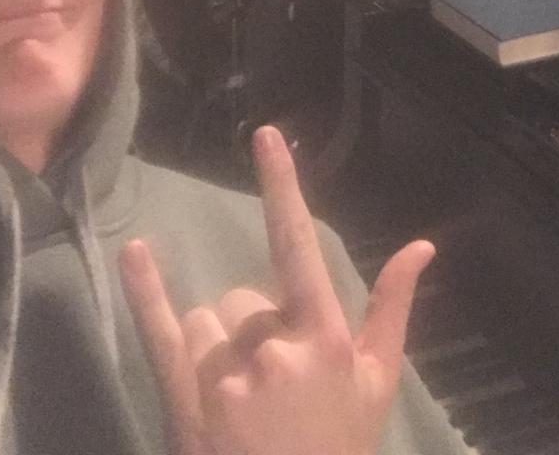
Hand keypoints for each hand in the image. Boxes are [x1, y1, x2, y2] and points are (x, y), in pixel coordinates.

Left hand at [119, 126, 433, 454]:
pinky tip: (137, 251)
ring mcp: (224, 376)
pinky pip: (161, 335)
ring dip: (219, 345)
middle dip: (257, 326)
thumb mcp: (377, 381)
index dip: (281, 186)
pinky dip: (147, 290)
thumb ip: (393, 308)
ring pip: (208, 319)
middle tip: (278, 383)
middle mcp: (271, 347)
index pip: (297, 244)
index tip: (265, 135)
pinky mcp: (185, 401)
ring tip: (243, 399)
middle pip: (245, 297)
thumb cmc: (341, 445)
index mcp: (322, 335)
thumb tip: (421, 246)